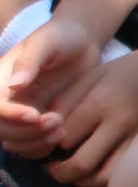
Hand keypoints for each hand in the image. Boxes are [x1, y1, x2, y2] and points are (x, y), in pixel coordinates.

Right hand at [0, 18, 99, 157]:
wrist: (81, 45)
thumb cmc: (61, 38)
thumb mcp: (46, 41)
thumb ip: (30, 61)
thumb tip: (15, 84)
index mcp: (0, 80)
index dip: (9, 115)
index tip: (35, 115)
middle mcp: (6, 100)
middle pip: (0, 129)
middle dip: (25, 132)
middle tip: (55, 121)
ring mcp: (20, 113)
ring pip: (13, 142)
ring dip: (35, 143)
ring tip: (61, 130)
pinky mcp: (37, 124)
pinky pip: (29, 147)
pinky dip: (41, 148)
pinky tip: (61, 135)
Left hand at [35, 47, 137, 186]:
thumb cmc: (120, 72)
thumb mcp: (88, 77)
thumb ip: (65, 102)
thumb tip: (48, 131)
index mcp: (101, 102)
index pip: (67, 137)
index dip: (51, 142)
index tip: (47, 138)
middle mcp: (119, 124)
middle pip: (84, 164)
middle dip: (61, 173)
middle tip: (51, 169)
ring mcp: (134, 138)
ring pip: (104, 177)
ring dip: (82, 181)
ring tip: (71, 172)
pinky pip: (119, 173)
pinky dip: (101, 178)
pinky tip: (92, 170)